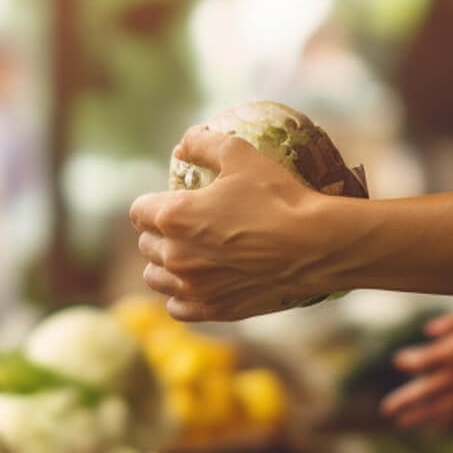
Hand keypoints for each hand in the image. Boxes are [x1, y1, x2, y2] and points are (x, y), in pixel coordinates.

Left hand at [129, 128, 331, 321]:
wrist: (314, 245)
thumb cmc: (277, 197)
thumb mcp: (241, 156)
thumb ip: (205, 144)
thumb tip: (185, 142)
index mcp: (173, 217)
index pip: (138, 211)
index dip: (151, 204)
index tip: (167, 203)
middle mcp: (175, 255)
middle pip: (146, 245)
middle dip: (158, 234)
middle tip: (182, 227)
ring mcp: (192, 287)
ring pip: (155, 278)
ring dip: (164, 266)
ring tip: (184, 256)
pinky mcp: (212, 309)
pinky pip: (176, 307)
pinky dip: (180, 296)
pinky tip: (194, 285)